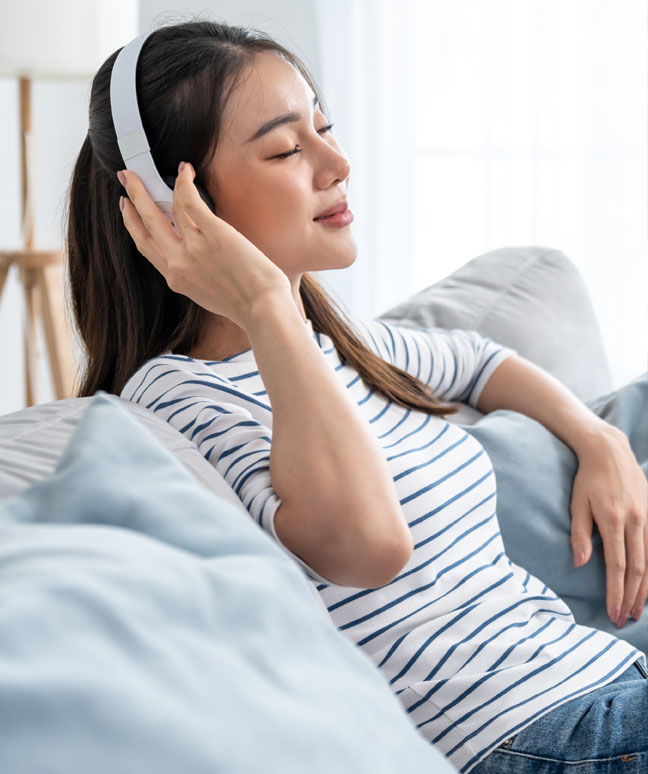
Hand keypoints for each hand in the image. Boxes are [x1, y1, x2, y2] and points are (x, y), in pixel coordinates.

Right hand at [117, 163, 290, 328]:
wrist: (263, 309)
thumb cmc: (246, 304)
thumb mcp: (208, 293)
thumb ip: (196, 273)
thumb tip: (198, 253)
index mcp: (176, 279)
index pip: (145, 246)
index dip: (133, 224)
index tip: (127, 208)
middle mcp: (178, 263)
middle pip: (147, 223)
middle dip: (133, 196)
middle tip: (126, 177)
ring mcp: (194, 248)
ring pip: (165, 208)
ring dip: (153, 185)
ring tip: (153, 170)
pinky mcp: (213, 234)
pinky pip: (190, 202)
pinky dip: (184, 183)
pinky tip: (185, 172)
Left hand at [570, 422, 647, 627]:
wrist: (608, 450)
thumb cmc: (586, 478)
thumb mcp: (576, 504)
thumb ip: (579, 534)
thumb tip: (579, 564)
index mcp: (613, 521)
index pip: (616, 566)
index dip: (615, 592)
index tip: (612, 613)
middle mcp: (635, 522)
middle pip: (638, 569)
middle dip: (631, 598)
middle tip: (625, 620)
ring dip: (646, 589)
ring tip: (638, 610)